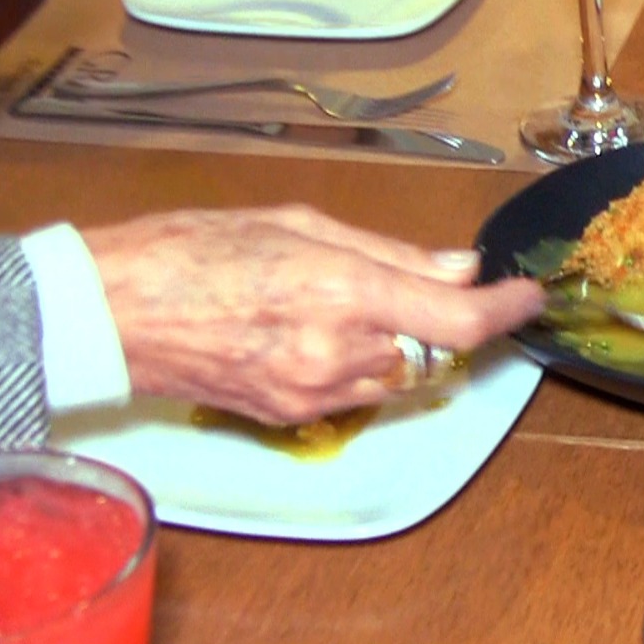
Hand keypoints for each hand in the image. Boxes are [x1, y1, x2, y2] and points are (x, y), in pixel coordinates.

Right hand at [81, 204, 545, 425]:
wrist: (112, 312)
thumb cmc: (196, 249)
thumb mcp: (302, 225)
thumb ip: (392, 254)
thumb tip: (461, 267)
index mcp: (345, 293)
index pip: (458, 319)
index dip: (507, 310)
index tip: (530, 296)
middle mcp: (339, 352)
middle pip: (432, 349)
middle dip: (436, 318)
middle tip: (401, 283)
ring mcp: (315, 394)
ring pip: (398, 376)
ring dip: (397, 344)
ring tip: (337, 303)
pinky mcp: (292, 418)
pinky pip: (356, 394)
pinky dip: (358, 364)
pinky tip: (311, 332)